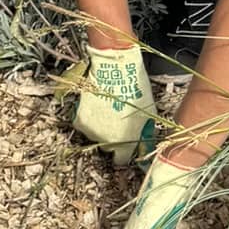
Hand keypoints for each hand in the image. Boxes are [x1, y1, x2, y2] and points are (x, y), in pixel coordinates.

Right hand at [74, 43, 154, 167]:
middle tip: (117, 122)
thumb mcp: (148, 112)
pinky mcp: (80, 119)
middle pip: (108, 147)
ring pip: (95, 135)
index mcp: (126, 141)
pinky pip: (84, 124)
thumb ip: (144, 132)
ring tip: (108, 108)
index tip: (125, 147)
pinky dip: (89, 117)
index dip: (124, 154)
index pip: (121, 160)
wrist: (114, 68)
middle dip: (112, 138)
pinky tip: (97, 104)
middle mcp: (107, 140)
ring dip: (100, 126)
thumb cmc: (134, 87)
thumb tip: (145, 143)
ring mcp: (92, 130)